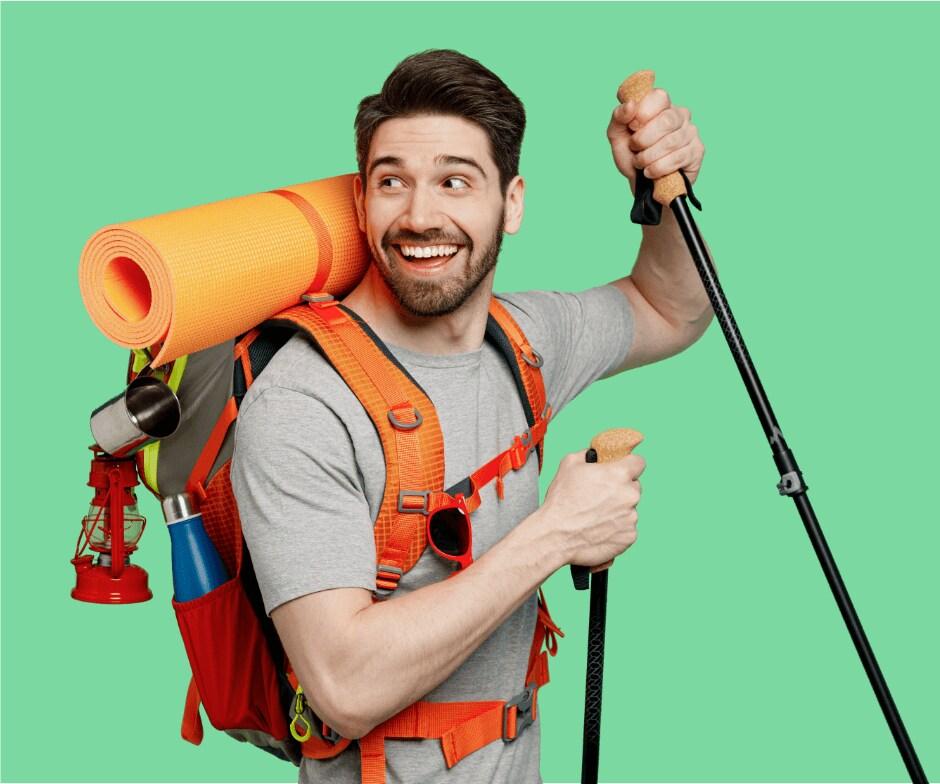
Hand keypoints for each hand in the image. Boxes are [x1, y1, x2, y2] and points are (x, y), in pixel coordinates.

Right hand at [540, 449, 645, 569]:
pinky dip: (617, 528)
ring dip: (618, 509)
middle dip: (621, 488)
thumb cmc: (561, 500)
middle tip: (601, 496)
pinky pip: (627, 528)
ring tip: (595, 515)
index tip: (621, 469)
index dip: (628, 464)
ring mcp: (631, 518)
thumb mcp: (569, 464)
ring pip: (630, 508)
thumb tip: (598, 454)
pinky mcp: (629, 536)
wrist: (556, 536)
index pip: (639, 462)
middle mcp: (630, 495)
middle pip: (634, 486)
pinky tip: (599, 528)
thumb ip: (589, 454)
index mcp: (618, 474)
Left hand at [606, 87, 704, 192]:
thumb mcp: (617, 136)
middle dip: (644, 139)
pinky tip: (650, 172)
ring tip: (640, 163)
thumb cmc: (631, 156)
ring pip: (671, 142)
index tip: (632, 127)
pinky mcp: (697, 151)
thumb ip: (618, 117)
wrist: (641, 185)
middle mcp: (680, 115)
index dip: (643, 112)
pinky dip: (658, 168)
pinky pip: (678, 158)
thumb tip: (631, 104)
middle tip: (635, 148)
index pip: (659, 96)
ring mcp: (691, 132)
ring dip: (648, 157)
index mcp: (661, 105)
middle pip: (666, 120)